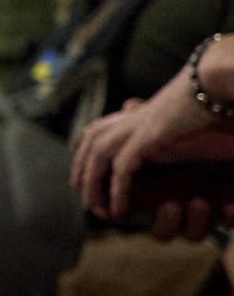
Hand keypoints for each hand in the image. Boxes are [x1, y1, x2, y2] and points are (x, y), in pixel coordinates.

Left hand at [73, 71, 232, 221]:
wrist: (213, 84)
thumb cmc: (204, 101)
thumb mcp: (177, 118)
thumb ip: (161, 128)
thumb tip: (159, 132)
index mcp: (135, 113)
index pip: (96, 130)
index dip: (86, 152)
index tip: (82, 173)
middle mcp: (130, 118)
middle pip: (90, 143)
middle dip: (82, 170)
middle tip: (83, 197)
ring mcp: (136, 126)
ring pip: (98, 158)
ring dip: (93, 185)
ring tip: (96, 210)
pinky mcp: (148, 136)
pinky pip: (122, 169)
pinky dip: (117, 191)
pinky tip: (118, 211)